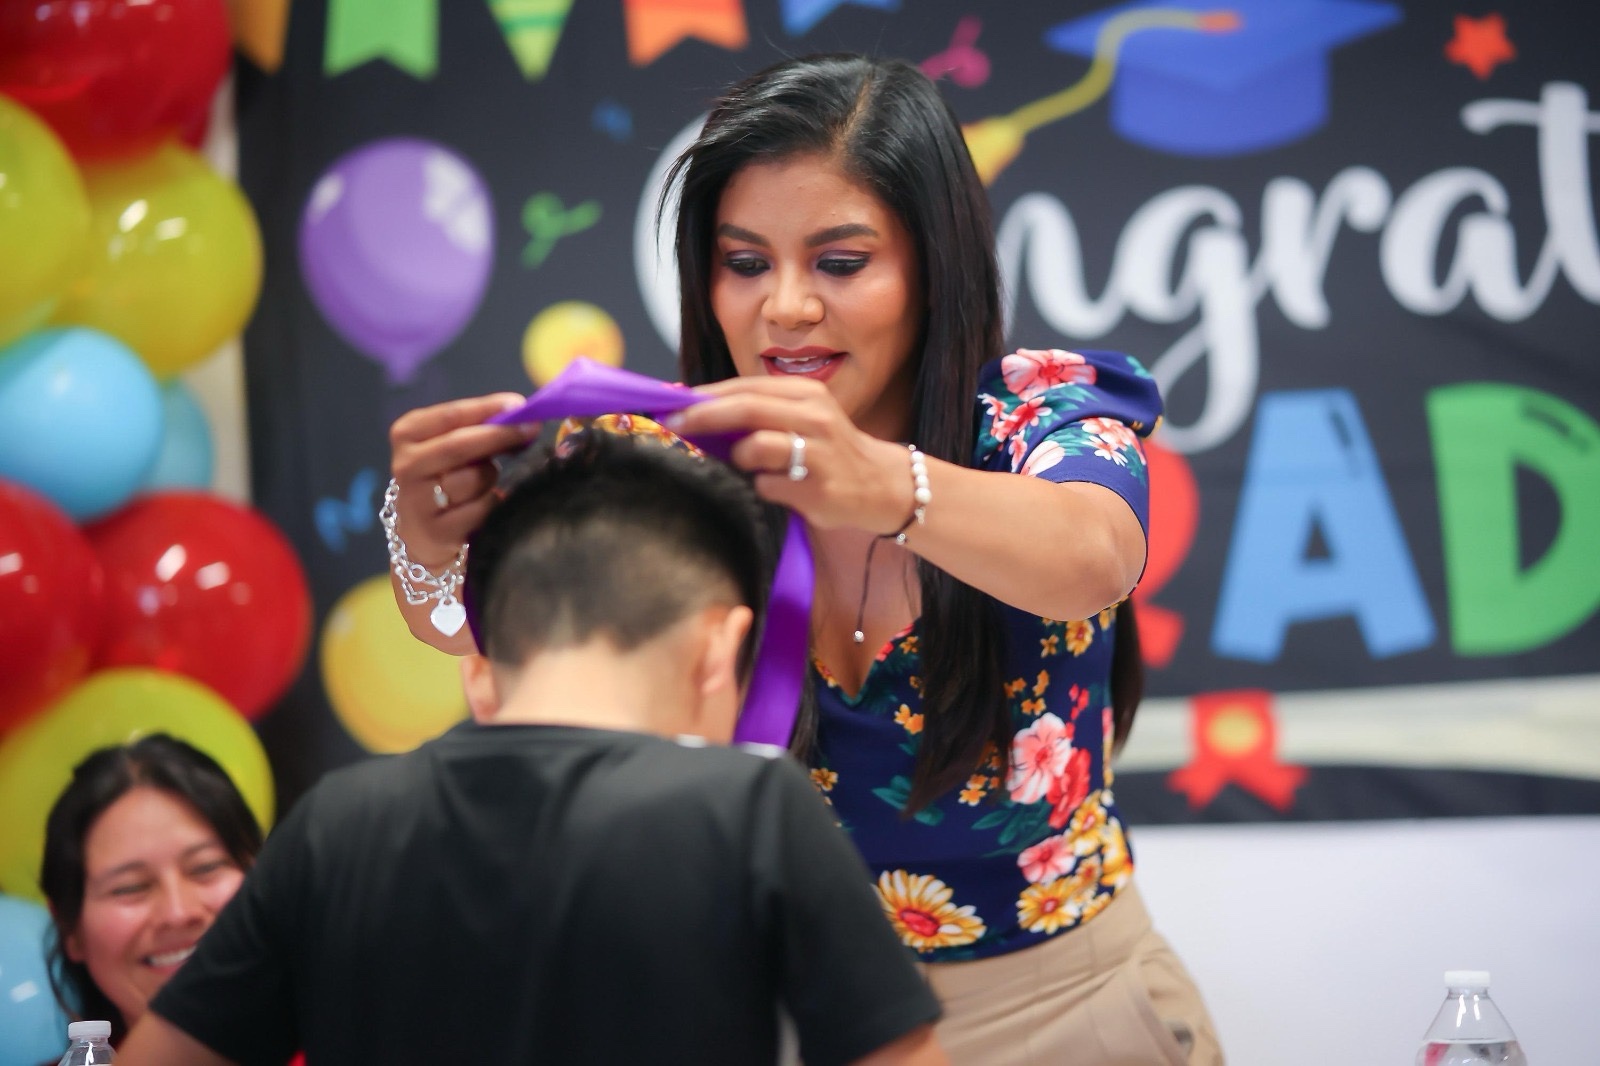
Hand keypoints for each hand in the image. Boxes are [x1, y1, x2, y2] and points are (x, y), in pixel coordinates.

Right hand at [388, 393, 538, 565]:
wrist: (423, 531)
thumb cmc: (445, 476)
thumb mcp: (452, 444)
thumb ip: (479, 426)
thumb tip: (520, 412)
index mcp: (407, 434)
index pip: (450, 415)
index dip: (487, 408)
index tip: (519, 405)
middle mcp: (407, 466)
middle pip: (459, 445)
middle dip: (499, 435)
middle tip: (531, 428)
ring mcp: (418, 501)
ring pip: (473, 478)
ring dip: (491, 477)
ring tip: (486, 481)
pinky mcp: (438, 532)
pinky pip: (481, 509)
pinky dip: (492, 503)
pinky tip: (485, 504)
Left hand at [665, 377, 914, 533]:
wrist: (879, 485)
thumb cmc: (827, 451)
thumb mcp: (799, 418)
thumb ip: (757, 412)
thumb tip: (695, 411)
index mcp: (806, 394)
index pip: (744, 387)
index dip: (704, 396)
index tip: (671, 404)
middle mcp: (815, 416)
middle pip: (746, 407)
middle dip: (703, 416)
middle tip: (675, 425)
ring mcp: (818, 452)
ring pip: (755, 446)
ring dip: (741, 458)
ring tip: (755, 466)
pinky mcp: (818, 487)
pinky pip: (767, 485)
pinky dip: (764, 487)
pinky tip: (783, 488)